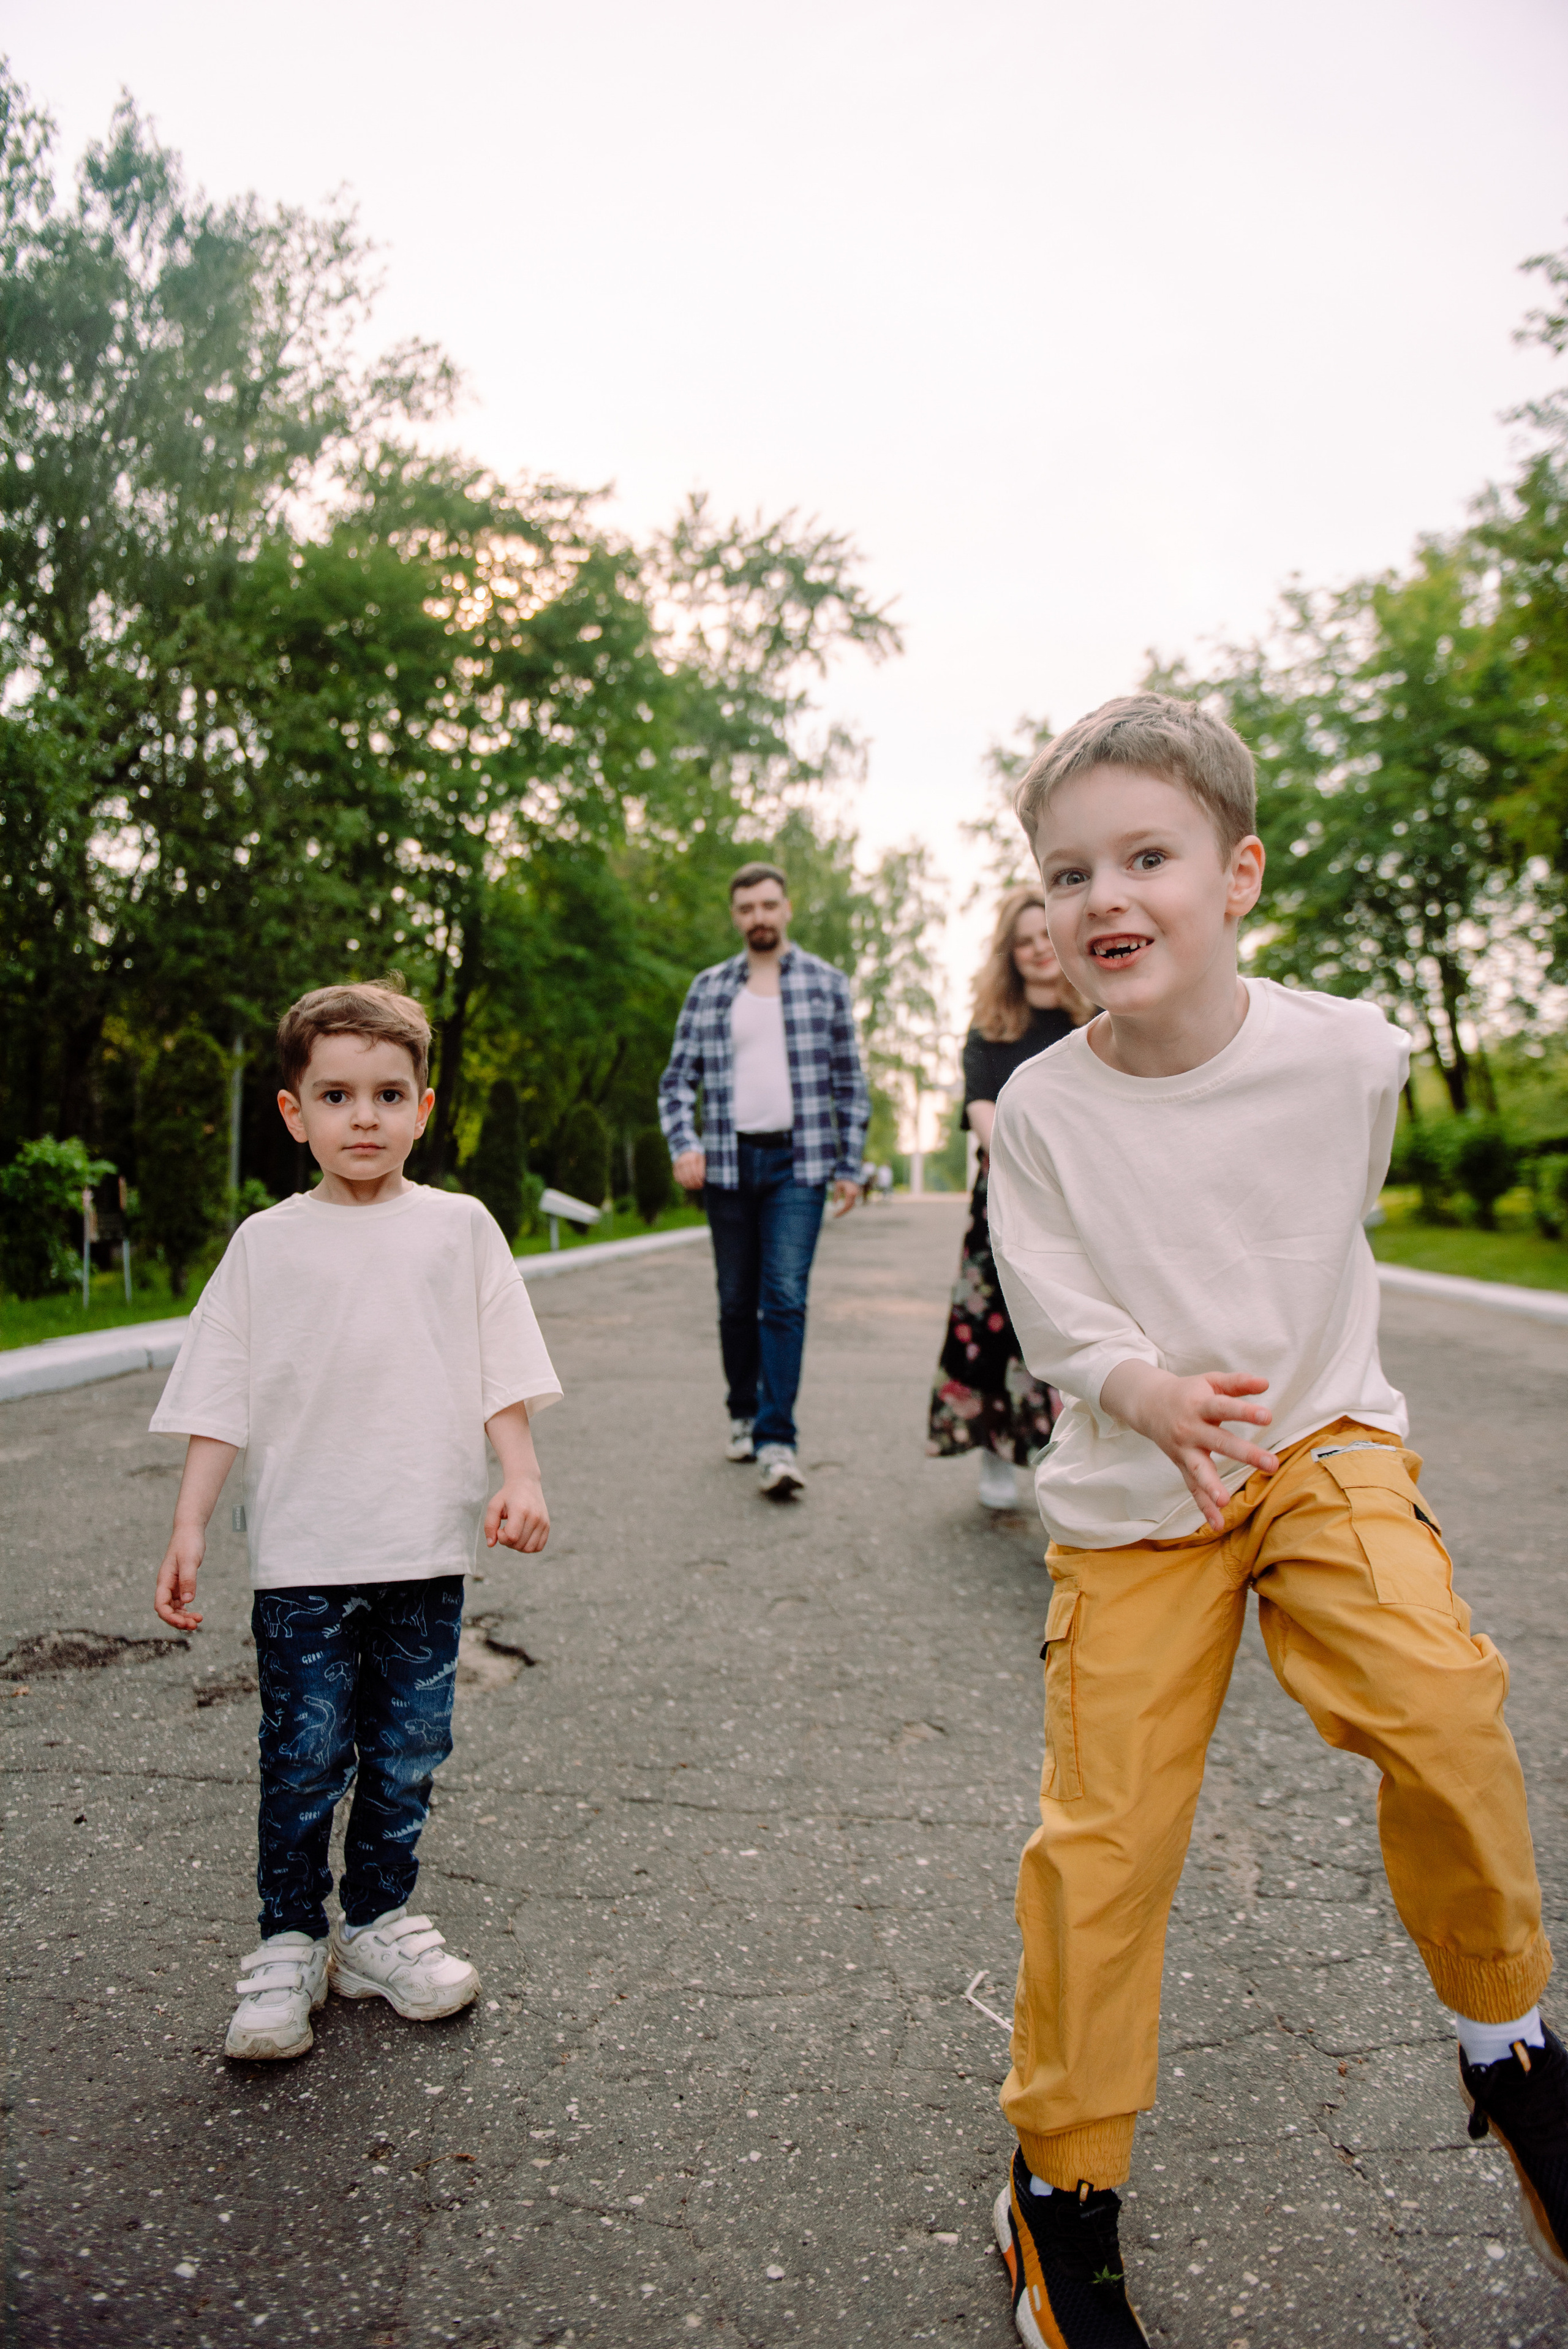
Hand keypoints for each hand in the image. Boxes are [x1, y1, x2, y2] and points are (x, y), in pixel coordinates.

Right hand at [155, 1525, 204, 1629]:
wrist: (189, 1531)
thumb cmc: (188, 1543)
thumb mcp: (189, 1561)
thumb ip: (188, 1580)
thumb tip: (187, 1601)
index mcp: (164, 1580)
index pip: (160, 1605)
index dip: (170, 1617)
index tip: (184, 1622)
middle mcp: (165, 1585)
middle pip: (167, 1610)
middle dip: (178, 1621)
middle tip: (196, 1625)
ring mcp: (172, 1586)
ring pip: (174, 1608)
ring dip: (184, 1617)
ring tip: (198, 1621)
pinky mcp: (180, 1584)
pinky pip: (180, 1603)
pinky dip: (186, 1610)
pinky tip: (196, 1614)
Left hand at [485, 1473, 549, 1553]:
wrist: (526, 1483)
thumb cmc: (508, 1495)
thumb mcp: (494, 1506)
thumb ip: (489, 1525)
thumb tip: (491, 1544)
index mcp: (521, 1510)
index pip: (511, 1536)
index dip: (501, 1537)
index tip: (499, 1528)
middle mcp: (535, 1517)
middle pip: (519, 1544)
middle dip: (508, 1542)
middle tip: (505, 1529)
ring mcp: (543, 1522)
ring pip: (529, 1548)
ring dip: (517, 1546)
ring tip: (514, 1533)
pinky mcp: (547, 1526)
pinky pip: (538, 1547)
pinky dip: (528, 1546)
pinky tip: (522, 1536)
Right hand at [672, 1149, 705, 1190]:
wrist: (684, 1149)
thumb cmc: (696, 1155)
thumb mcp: (701, 1157)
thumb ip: (703, 1167)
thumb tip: (704, 1179)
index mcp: (693, 1158)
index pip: (697, 1172)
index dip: (700, 1180)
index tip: (703, 1183)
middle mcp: (685, 1161)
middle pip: (690, 1176)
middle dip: (696, 1183)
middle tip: (700, 1186)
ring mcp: (678, 1165)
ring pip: (684, 1179)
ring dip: (689, 1185)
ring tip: (695, 1187)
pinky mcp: (674, 1168)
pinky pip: (677, 1178)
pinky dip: (683, 1183)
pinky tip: (688, 1185)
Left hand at [830, 1178, 857, 1216]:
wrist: (851, 1172)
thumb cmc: (843, 1178)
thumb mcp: (837, 1186)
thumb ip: (836, 1195)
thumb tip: (834, 1205)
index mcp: (850, 1193)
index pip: (846, 1206)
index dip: (840, 1212)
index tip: (834, 1215)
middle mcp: (855, 1195)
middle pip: (849, 1207)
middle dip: (842, 1212)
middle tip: (834, 1216)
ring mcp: (857, 1195)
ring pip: (851, 1206)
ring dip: (845, 1210)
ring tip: (837, 1213)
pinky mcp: (857, 1194)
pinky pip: (852, 1203)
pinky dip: (847, 1207)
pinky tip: (841, 1209)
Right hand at [1099, 1360, 1278, 1533]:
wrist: (1147, 1405)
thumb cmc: (1188, 1393)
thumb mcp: (1210, 1381)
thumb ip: (1238, 1382)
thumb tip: (1266, 1383)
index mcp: (1199, 1406)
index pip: (1224, 1408)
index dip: (1244, 1412)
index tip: (1267, 1416)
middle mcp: (1190, 1430)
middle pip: (1219, 1442)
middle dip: (1245, 1454)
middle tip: (1271, 1463)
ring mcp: (1184, 1450)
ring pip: (1198, 1470)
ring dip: (1211, 1486)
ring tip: (1224, 1500)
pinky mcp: (1181, 1466)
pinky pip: (1193, 1489)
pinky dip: (1204, 1507)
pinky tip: (1217, 1524)